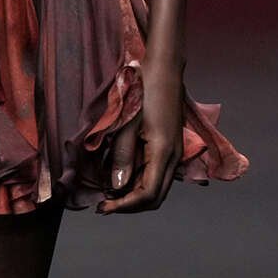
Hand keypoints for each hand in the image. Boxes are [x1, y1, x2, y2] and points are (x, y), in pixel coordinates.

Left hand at [96, 61, 184, 213]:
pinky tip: (123, 176)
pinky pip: (157, 174)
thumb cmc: (144, 92)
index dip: (124, 206)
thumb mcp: (127, 125)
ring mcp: (175, 152)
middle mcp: (174, 157)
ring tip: (110, 192)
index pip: (147, 195)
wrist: (164, 70)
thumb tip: (116, 188)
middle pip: (155, 198)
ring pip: (158, 188)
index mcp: (163, 153)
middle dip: (130, 205)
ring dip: (135, 195)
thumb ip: (122, 158)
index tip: (103, 207)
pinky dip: (141, 182)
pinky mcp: (170, 146)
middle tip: (105, 204)